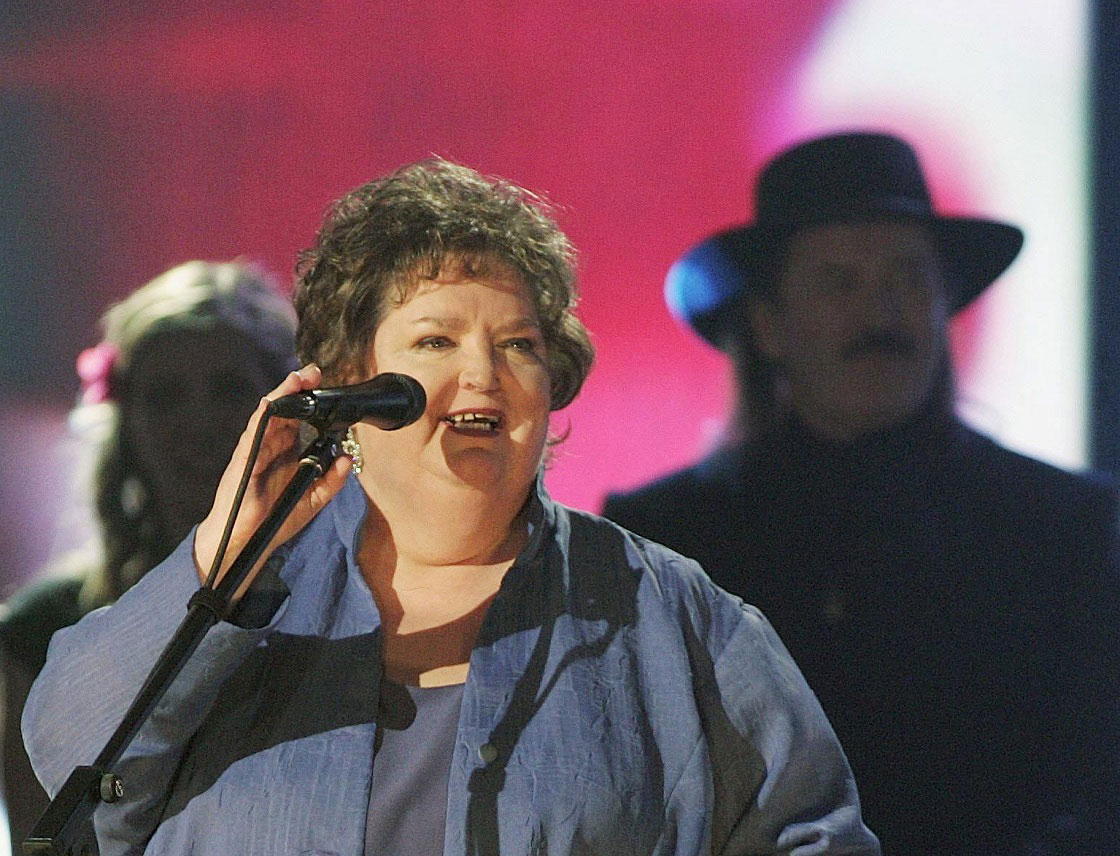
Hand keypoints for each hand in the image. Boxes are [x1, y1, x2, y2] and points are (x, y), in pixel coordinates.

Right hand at [193, 364, 352, 595]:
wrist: (247, 543)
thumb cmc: (275, 520)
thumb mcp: (314, 499)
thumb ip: (333, 480)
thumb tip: (349, 458)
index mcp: (286, 451)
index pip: (298, 418)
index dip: (310, 400)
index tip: (324, 383)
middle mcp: (270, 446)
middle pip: (283, 410)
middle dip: (297, 389)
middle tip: (313, 372)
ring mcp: (255, 452)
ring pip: (268, 417)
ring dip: (281, 396)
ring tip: (296, 379)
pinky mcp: (243, 464)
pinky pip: (252, 438)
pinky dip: (261, 421)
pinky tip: (270, 405)